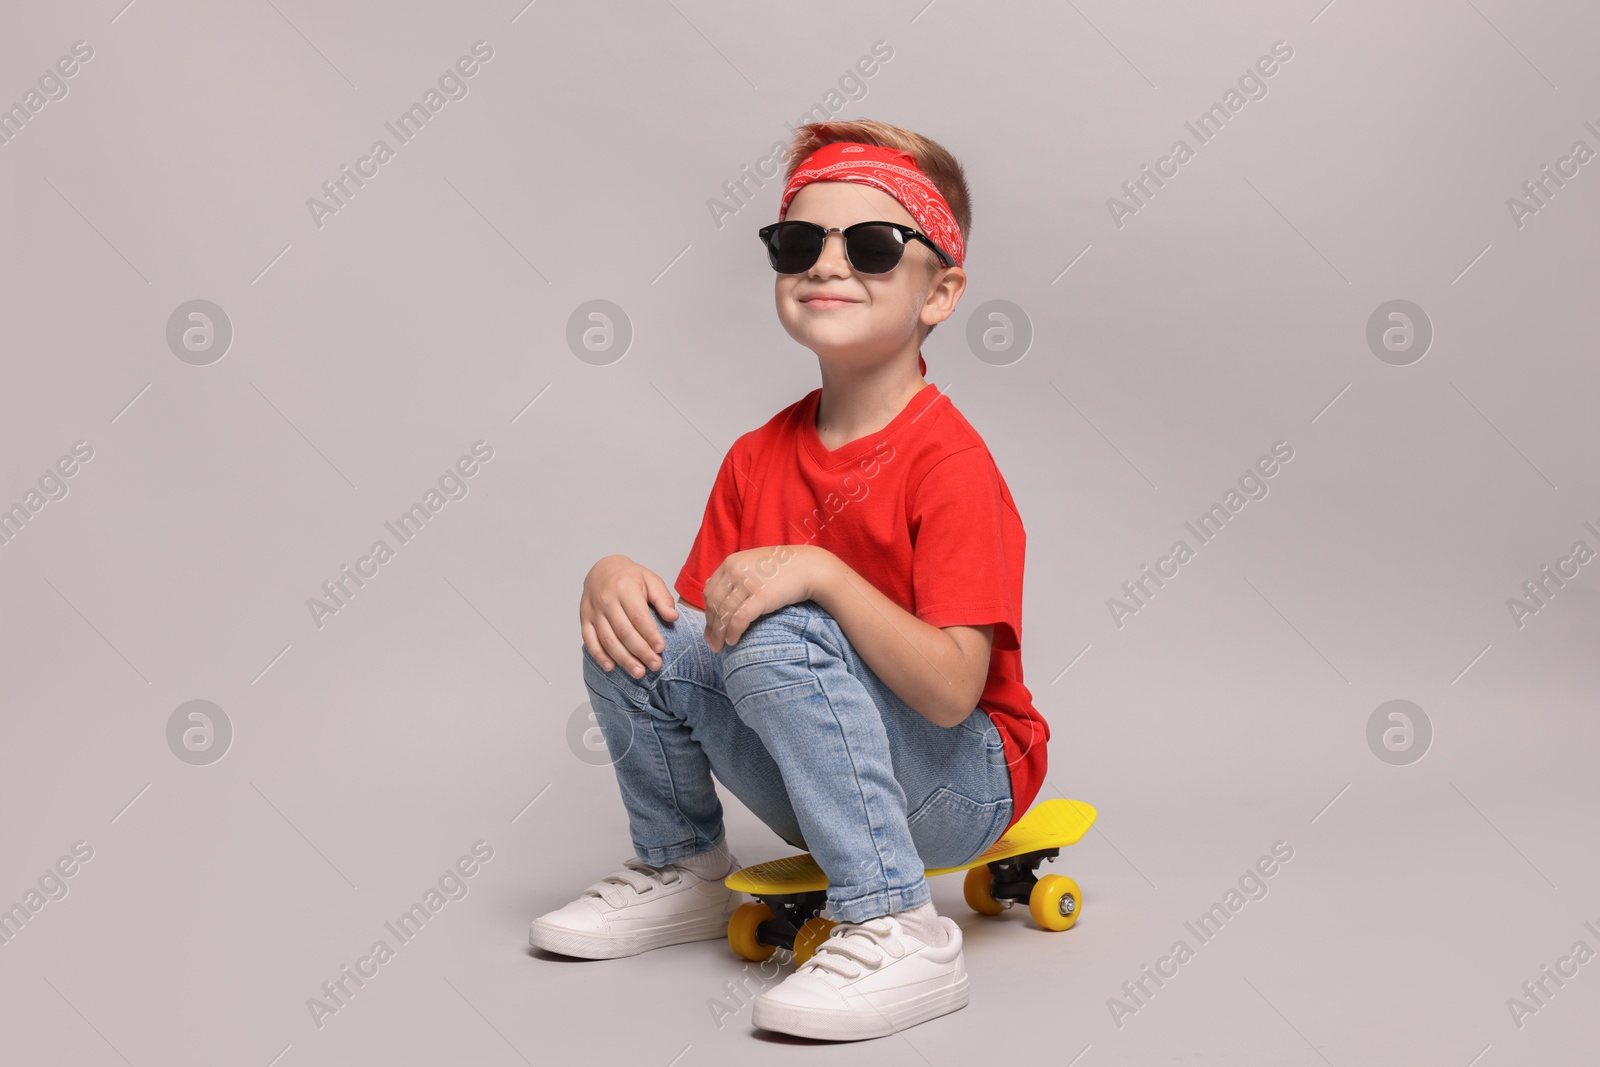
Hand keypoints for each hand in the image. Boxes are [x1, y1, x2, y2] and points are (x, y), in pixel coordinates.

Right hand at [580, 555, 678, 677]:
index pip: (638, 616)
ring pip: (607, 639)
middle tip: (655, 665)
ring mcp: (593, 611)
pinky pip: (590, 641)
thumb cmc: (630, 577)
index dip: (649, 634)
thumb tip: (673, 617)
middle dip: (641, 651)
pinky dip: (599, 656)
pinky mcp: (585, 620)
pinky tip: (611, 667)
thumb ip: (663, 598)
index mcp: (624, 588)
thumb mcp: (650, 579)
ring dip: (623, 658)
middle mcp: (606, 600)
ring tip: (638, 672)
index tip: (661, 649)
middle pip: (624, 631)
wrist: (602, 569)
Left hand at [702, 544, 832, 651]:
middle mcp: (735, 570)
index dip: (707, 611)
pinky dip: (732, 632)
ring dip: (718, 634)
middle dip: (710, 626)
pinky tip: (732, 641)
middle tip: (711, 642)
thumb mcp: (753, 565)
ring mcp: (747, 583)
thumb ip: (734, 575)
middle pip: (714, 603)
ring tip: (719, 647)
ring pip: (723, 613)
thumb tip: (713, 590)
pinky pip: (739, 619)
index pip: (710, 591)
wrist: (810, 567)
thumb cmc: (784, 568)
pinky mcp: (761, 596)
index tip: (710, 627)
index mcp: (731, 562)